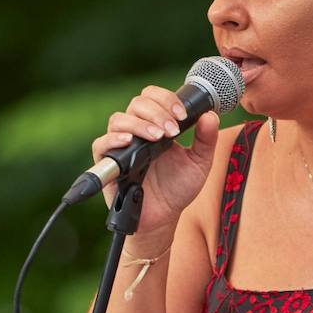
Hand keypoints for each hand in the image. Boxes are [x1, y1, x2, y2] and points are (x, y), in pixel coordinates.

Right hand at [91, 85, 220, 238]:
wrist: (165, 216)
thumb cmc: (179, 188)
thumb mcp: (200, 162)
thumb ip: (206, 139)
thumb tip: (211, 115)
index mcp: (157, 124)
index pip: (154, 97)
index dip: (167, 99)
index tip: (183, 115)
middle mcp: (137, 130)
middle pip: (137, 103)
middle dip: (157, 112)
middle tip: (173, 129)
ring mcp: (121, 145)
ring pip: (119, 119)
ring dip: (140, 124)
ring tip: (159, 136)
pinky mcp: (109, 163)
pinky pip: (101, 144)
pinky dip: (114, 139)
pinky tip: (130, 141)